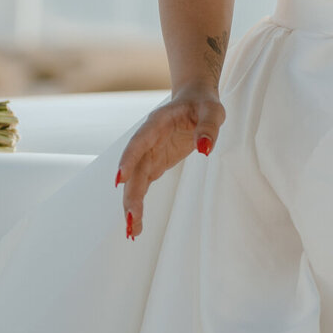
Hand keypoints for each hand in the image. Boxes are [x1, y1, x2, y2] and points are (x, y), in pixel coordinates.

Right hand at [116, 86, 223, 240]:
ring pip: (135, 182)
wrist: (193, 100)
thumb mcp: (212, 111)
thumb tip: (205, 149)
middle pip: (134, 169)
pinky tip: (136, 225)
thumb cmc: (203, 104)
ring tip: (132, 232)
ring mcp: (148, 154)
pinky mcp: (154, 165)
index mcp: (157, 123)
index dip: (129, 159)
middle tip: (132, 219)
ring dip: (132, 206)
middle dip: (131, 194)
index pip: (139, 142)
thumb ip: (209, 127)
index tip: (120, 179)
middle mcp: (147, 140)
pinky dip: (138, 205)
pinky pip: (142, 187)